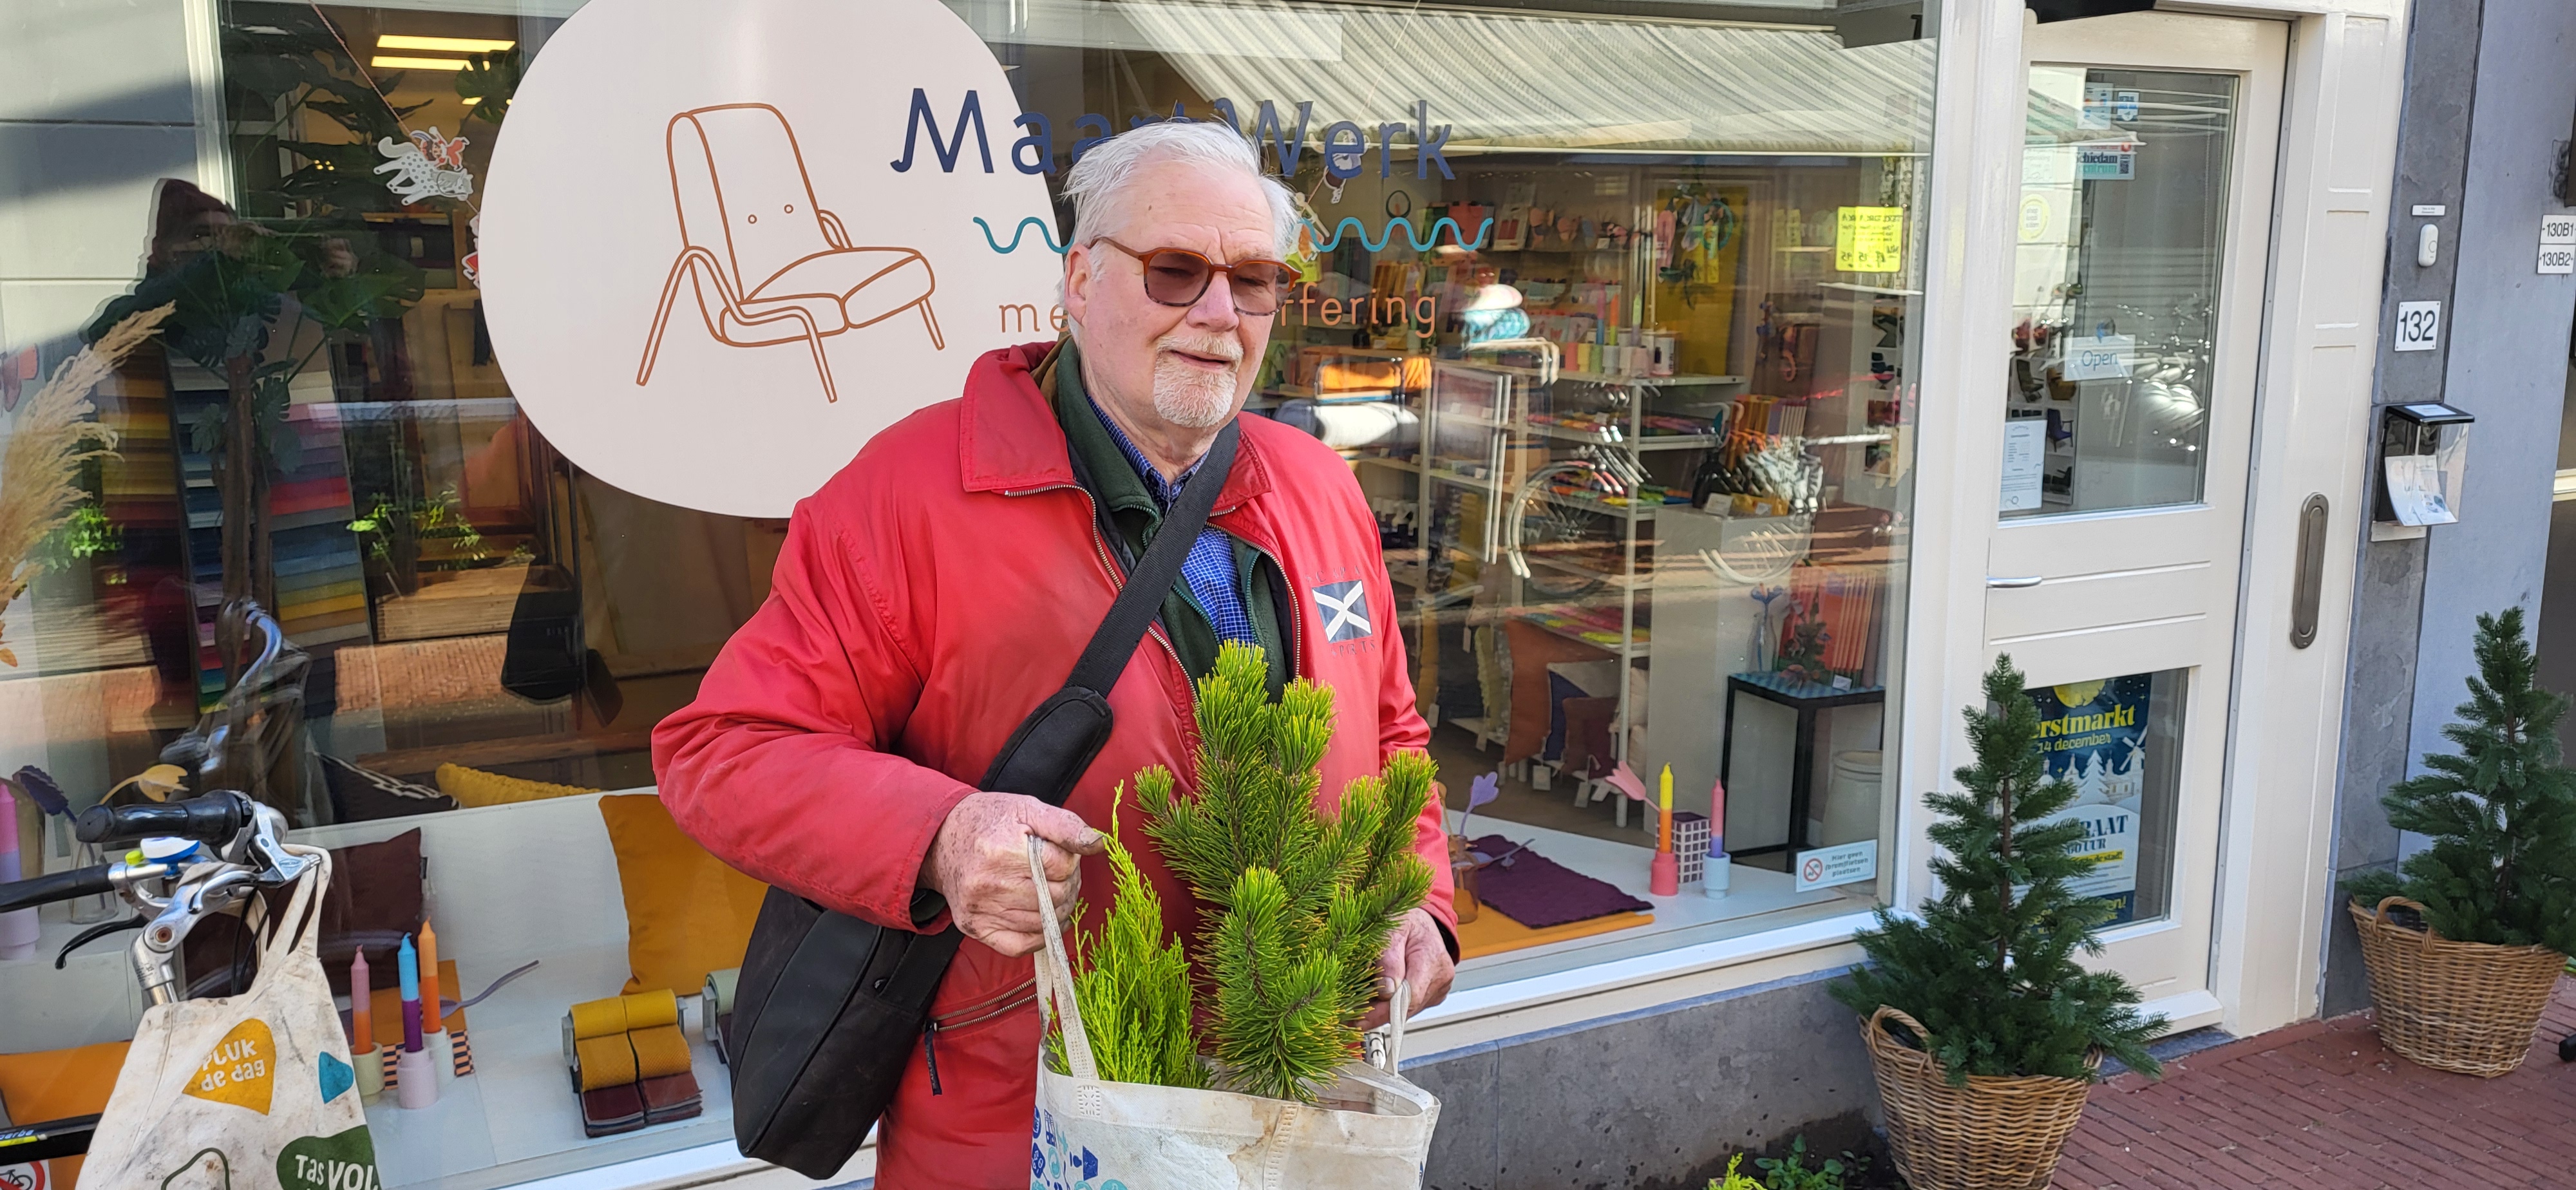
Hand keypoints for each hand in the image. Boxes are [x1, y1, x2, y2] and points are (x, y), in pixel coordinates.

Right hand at [920, 791, 1104, 956]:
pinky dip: (1040, 936)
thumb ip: (1066, 825)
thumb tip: (1098, 843)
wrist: (942, 839)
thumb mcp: (1028, 809)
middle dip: (1068, 884)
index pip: (1062, 866)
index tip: (1060, 853)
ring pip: (1044, 922)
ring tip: (1049, 889)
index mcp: (1003, 850)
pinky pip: (1020, 946)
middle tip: (1059, 873)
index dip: (1070, 859)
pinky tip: (1043, 918)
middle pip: (1056, 897)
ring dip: (1058, 909)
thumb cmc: (990, 821)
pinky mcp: (975, 927)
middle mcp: (989, 884)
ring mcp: (980, 910)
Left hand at [1359, 907, 1453, 1030]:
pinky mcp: (1433, 993)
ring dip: (1384, 1010)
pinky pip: (1410, 1006)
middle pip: (1408, 1008)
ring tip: (1360, 1007)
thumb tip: (1386, 990)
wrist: (1418, 920)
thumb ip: (1388, 959)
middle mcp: (1441, 977)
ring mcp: (1439, 987)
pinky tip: (1377, 1000)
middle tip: (1350, 1018)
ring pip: (1408, 1010)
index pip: (1410, 997)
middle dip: (1378, 1013)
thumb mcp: (1390, 928)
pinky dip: (1393, 1005)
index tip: (1360, 1019)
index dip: (1384, 1012)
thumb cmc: (1405, 920)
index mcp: (1432, 959)